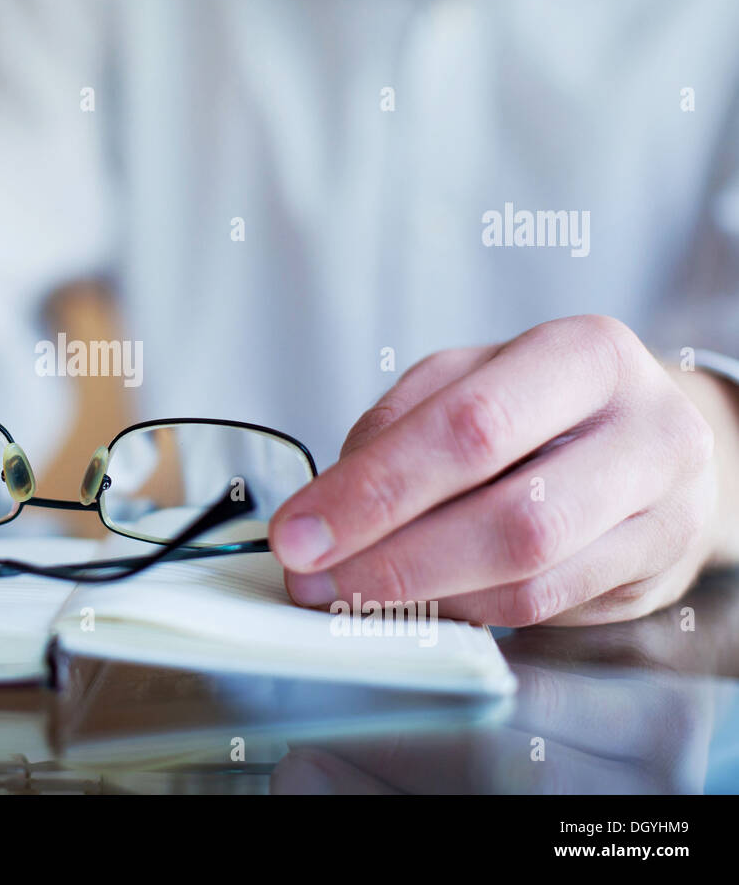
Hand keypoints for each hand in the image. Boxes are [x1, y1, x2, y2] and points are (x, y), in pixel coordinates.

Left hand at [269, 315, 725, 625]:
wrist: (648, 440)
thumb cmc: (539, 405)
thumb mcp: (468, 380)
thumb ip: (399, 428)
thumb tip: (327, 507)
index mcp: (586, 355)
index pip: (470, 428)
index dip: (375, 490)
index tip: (297, 532)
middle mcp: (648, 429)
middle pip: (510, 516)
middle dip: (389, 559)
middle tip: (311, 581)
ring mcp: (667, 508)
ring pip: (528, 577)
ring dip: (419, 595)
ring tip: (347, 594)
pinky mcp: (660, 571)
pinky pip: (545, 609)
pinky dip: (464, 610)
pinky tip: (414, 602)